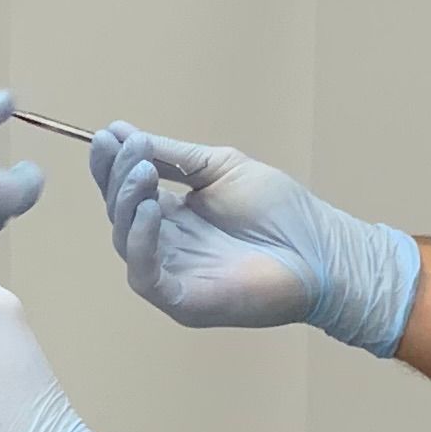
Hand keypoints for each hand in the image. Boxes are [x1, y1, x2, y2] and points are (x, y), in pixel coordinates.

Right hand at [86, 125, 418, 353]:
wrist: (324, 252)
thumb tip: (120, 130)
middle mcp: (166, 246)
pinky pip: (145, 274)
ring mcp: (171, 276)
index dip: (111, 164)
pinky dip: (141, 240)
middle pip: (120, 213)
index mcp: (174, 217)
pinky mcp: (182, 301)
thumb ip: (172, 155)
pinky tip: (151, 209)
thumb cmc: (282, 213)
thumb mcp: (219, 168)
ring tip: (144, 172)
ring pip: (126, 241)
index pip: (127, 190)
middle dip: (117, 177)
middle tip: (128, 148)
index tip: (106, 135)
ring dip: (127, 203)